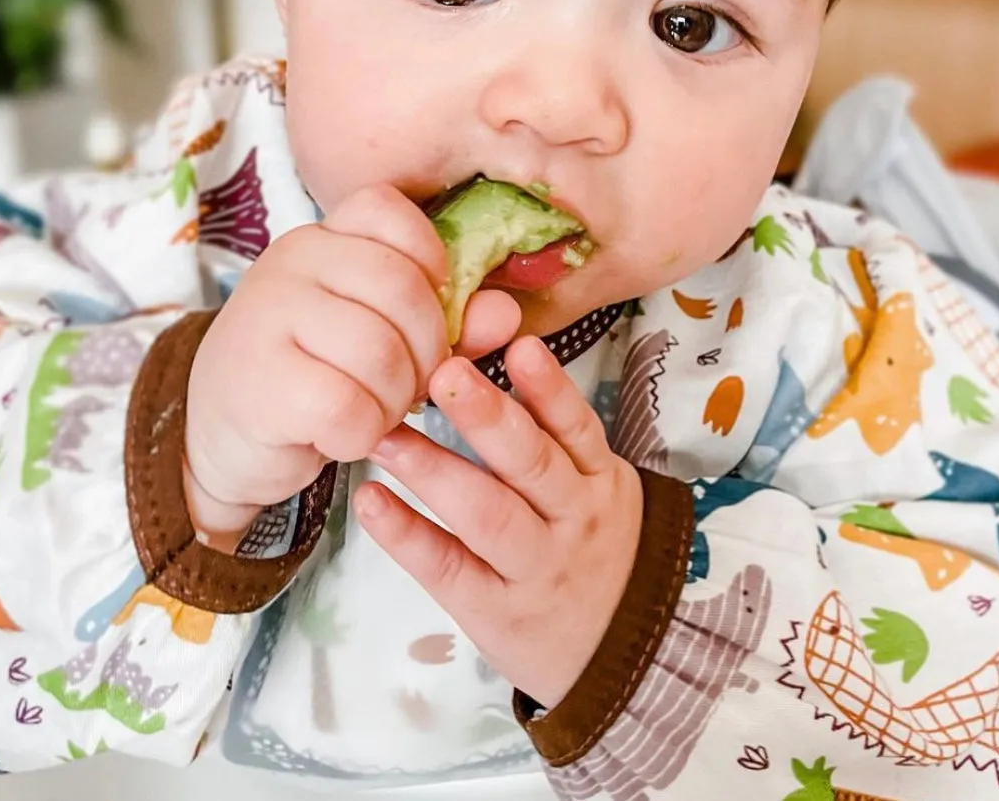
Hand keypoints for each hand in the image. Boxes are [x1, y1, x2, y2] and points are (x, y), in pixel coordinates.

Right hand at [184, 185, 521, 548]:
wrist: (218, 439)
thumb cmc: (312, 377)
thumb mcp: (379, 337)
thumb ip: (448, 320)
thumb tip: (507, 313)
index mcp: (321, 239)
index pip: (390, 211)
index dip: (429, 262)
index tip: (427, 311)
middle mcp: (290, 262)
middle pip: (403, 288)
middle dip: (427, 350)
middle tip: (408, 384)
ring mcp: (267, 316)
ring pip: (381, 352)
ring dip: (393, 400)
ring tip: (370, 410)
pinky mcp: (260, 381)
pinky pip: (348, 407)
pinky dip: (359, 435)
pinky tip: (338, 435)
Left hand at [355, 336, 643, 708]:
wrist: (627, 654)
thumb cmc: (592, 547)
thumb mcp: (596, 488)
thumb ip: (555, 436)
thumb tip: (490, 360)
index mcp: (598, 480)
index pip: (576, 426)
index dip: (548, 387)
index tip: (518, 344)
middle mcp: (573, 519)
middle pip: (531, 462)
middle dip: (486, 417)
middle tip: (442, 373)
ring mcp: (537, 568)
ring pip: (488, 513)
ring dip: (434, 469)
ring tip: (385, 435)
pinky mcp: (497, 612)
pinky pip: (450, 568)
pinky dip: (407, 535)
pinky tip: (370, 502)